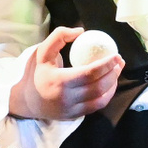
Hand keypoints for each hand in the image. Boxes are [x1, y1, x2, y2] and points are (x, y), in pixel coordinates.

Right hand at [7, 27, 123, 121]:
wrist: (27, 100)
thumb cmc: (38, 73)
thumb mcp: (43, 51)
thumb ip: (59, 36)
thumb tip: (81, 31)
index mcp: (58, 81)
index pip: (89, 73)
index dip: (107, 64)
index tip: (116, 55)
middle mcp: (66, 98)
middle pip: (99, 87)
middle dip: (114, 73)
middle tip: (119, 61)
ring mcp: (72, 109)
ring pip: (101, 99)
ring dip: (113, 84)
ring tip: (116, 71)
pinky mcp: (75, 116)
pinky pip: (97, 106)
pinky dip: (107, 95)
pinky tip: (109, 84)